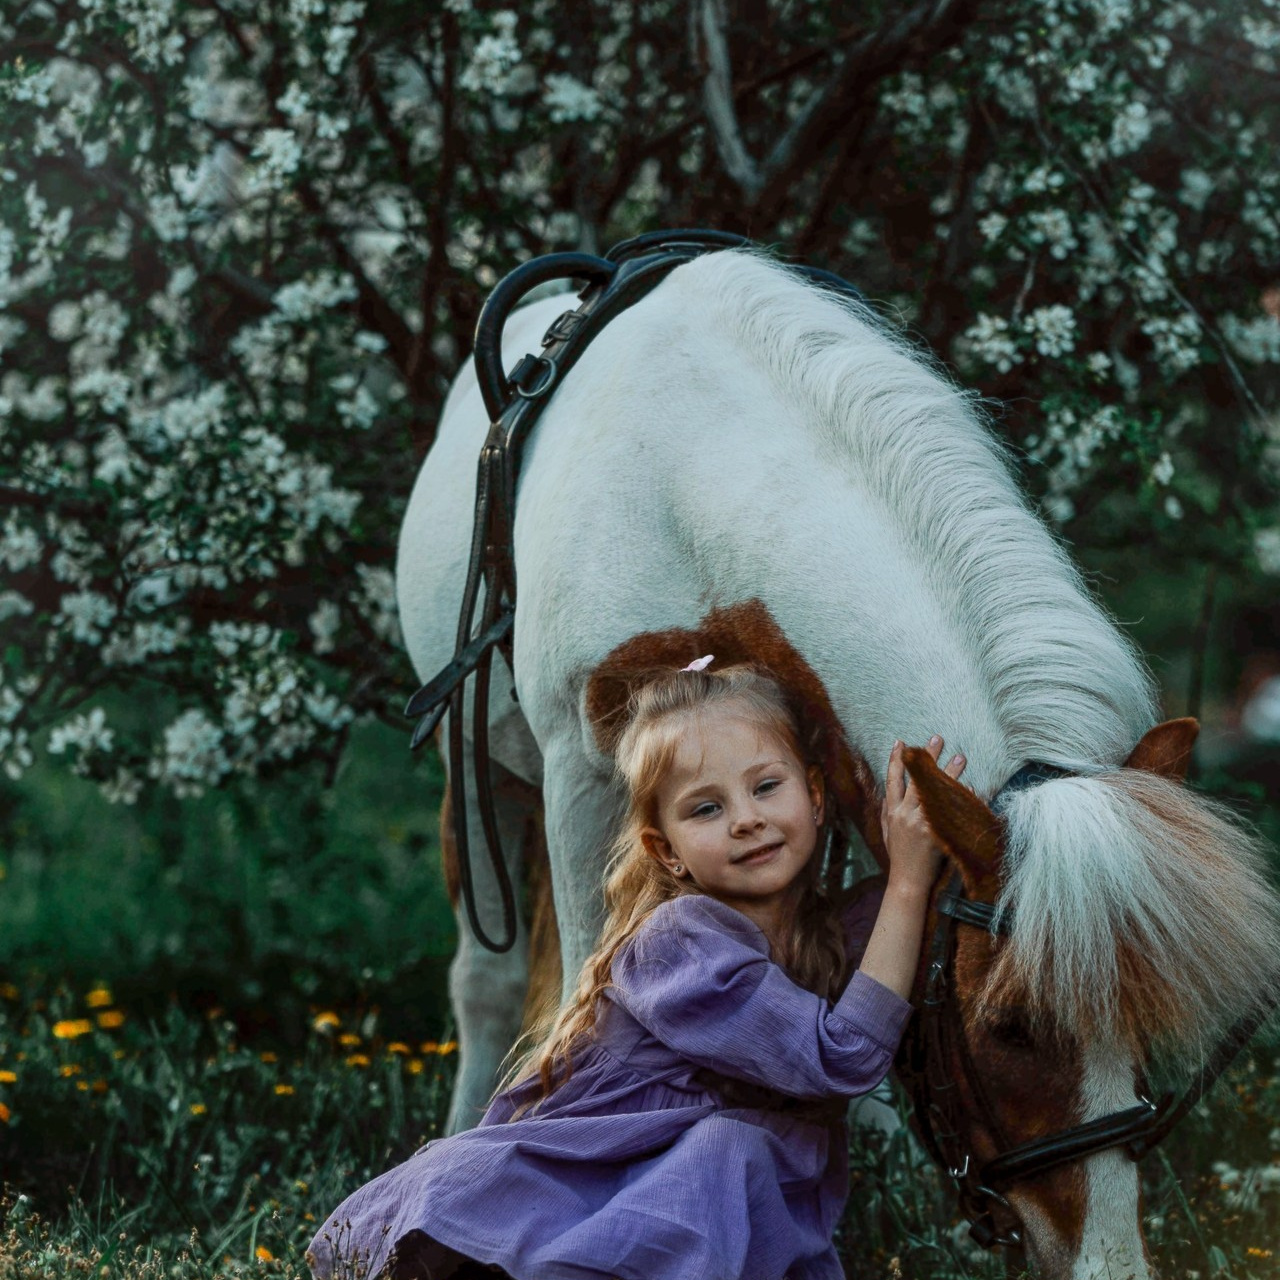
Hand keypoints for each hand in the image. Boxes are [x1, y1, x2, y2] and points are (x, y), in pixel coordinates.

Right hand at [880, 735, 965, 894]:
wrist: (907, 881)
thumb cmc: (898, 857)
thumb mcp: (886, 832)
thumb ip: (886, 811)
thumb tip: (887, 794)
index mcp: (892, 811)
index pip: (893, 779)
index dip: (896, 760)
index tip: (901, 742)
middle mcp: (905, 814)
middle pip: (917, 779)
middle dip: (926, 758)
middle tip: (938, 738)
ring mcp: (920, 823)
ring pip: (935, 791)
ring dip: (949, 772)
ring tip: (961, 757)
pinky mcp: (934, 834)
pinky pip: (950, 811)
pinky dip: (959, 799)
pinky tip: (971, 789)